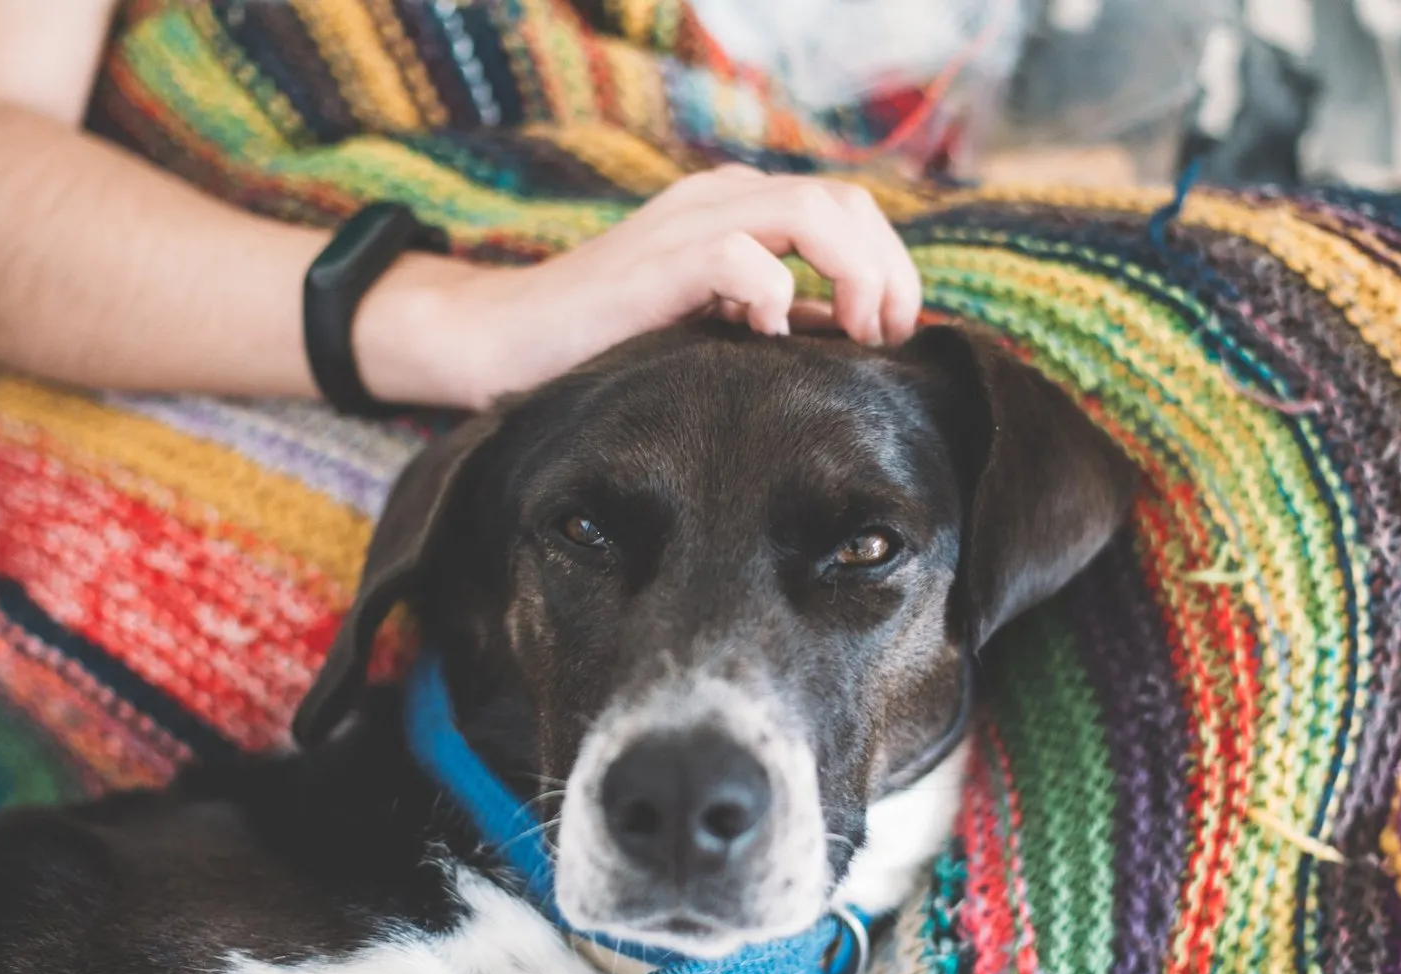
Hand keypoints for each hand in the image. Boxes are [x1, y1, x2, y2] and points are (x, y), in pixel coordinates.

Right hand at [354, 166, 922, 409]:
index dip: (890, 264)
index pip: (846, 207)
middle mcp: (719, 200)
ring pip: (808, 209)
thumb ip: (777, 319)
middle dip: (887, 269)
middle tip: (887, 338)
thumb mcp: (712, 325)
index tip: (895, 334)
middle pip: (843, 200)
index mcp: (737, 209)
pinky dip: (773, 291)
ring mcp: (687, 224)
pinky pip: (741, 254)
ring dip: (853, 272)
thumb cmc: (606, 345)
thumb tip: (850, 335)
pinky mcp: (656, 261)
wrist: (505, 341)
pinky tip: (770, 336)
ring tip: (854, 333)